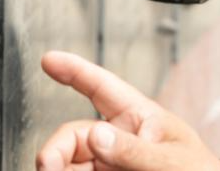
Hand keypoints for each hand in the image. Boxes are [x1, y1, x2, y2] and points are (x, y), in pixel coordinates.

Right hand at [35, 51, 219, 170]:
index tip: (49, 60)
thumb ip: (134, 149)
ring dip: (57, 166)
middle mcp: (119, 138)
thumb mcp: (171, 159)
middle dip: (56, 147)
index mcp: (139, 117)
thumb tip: (96, 136)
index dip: (75, 71)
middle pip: (75, 134)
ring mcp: (110, 162)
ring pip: (69, 160)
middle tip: (47, 165)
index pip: (103, 87)